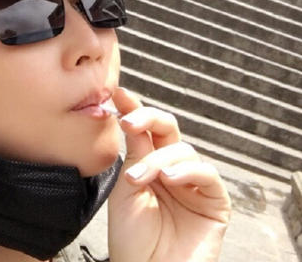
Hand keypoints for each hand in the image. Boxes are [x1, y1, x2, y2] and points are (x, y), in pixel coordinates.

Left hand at [107, 87, 230, 261]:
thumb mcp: (126, 187)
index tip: (118, 93)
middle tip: (129, 121)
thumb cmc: (132, 239)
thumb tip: (129, 110)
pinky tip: (169, 178)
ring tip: (140, 179)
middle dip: (149, 118)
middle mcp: (171, 169)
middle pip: (168, 128)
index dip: (134, 109)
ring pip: (183, 149)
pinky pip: (207, 173)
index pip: (145, 130)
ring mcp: (193, 184)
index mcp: (148, 164)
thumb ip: (134, 151)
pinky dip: (188, 170)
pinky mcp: (214, 202)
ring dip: (159, 159)